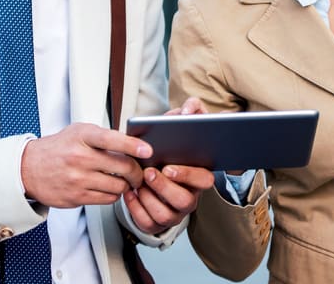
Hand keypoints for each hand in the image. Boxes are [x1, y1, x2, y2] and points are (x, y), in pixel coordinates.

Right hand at [20, 122, 152, 207]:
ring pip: (118, 185)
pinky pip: (107, 199)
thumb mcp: (78, 132)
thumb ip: (103, 137)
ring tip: (125, 180)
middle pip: (122, 166)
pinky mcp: (76, 197)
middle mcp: (80, 157)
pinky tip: (112, 188)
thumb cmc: (59, 147)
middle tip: (141, 172)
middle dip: (137, 171)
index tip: (147, 150)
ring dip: (127, 184)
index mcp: (83, 136)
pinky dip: (114, 194)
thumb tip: (133, 144)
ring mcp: (78, 179)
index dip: (133, 145)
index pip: (112, 139)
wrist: (29, 168)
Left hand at [122, 96, 214, 233]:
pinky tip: (129, 194)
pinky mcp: (158, 223)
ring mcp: (175, 213)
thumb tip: (187, 111)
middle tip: (148, 173)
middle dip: (163, 188)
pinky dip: (136, 209)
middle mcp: (191, 197)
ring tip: (136, 184)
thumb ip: (191, 111)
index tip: (168, 167)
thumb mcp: (184, 127)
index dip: (188, 175)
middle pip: (184, 200)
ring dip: (148, 198)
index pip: (204, 180)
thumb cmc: (172, 147)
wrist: (157, 168)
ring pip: (165, 215)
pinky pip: (148, 223)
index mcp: (199, 176)